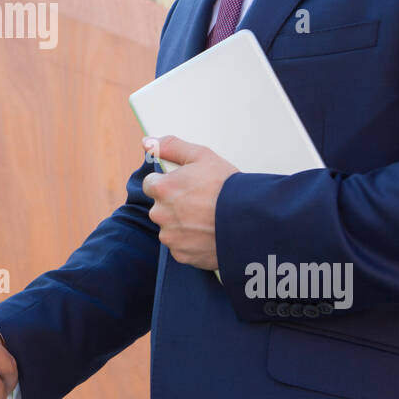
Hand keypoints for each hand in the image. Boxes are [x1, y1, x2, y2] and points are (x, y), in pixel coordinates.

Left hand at [141, 135, 238, 270]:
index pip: (151, 184)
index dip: (169, 183)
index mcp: (163, 189)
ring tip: (207, 219)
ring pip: (169, 228)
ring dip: (181, 224)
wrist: (251, 220)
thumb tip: (147, 143)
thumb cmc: (228, 186)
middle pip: (160, 207)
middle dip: (174, 204)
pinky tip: (208, 233)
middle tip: (200, 202)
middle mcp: (161, 214)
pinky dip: (190, 242)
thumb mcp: (201, 156)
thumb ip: (171, 147)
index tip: (185, 186)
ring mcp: (171, 237)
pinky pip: (180, 247)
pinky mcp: (182, 255)